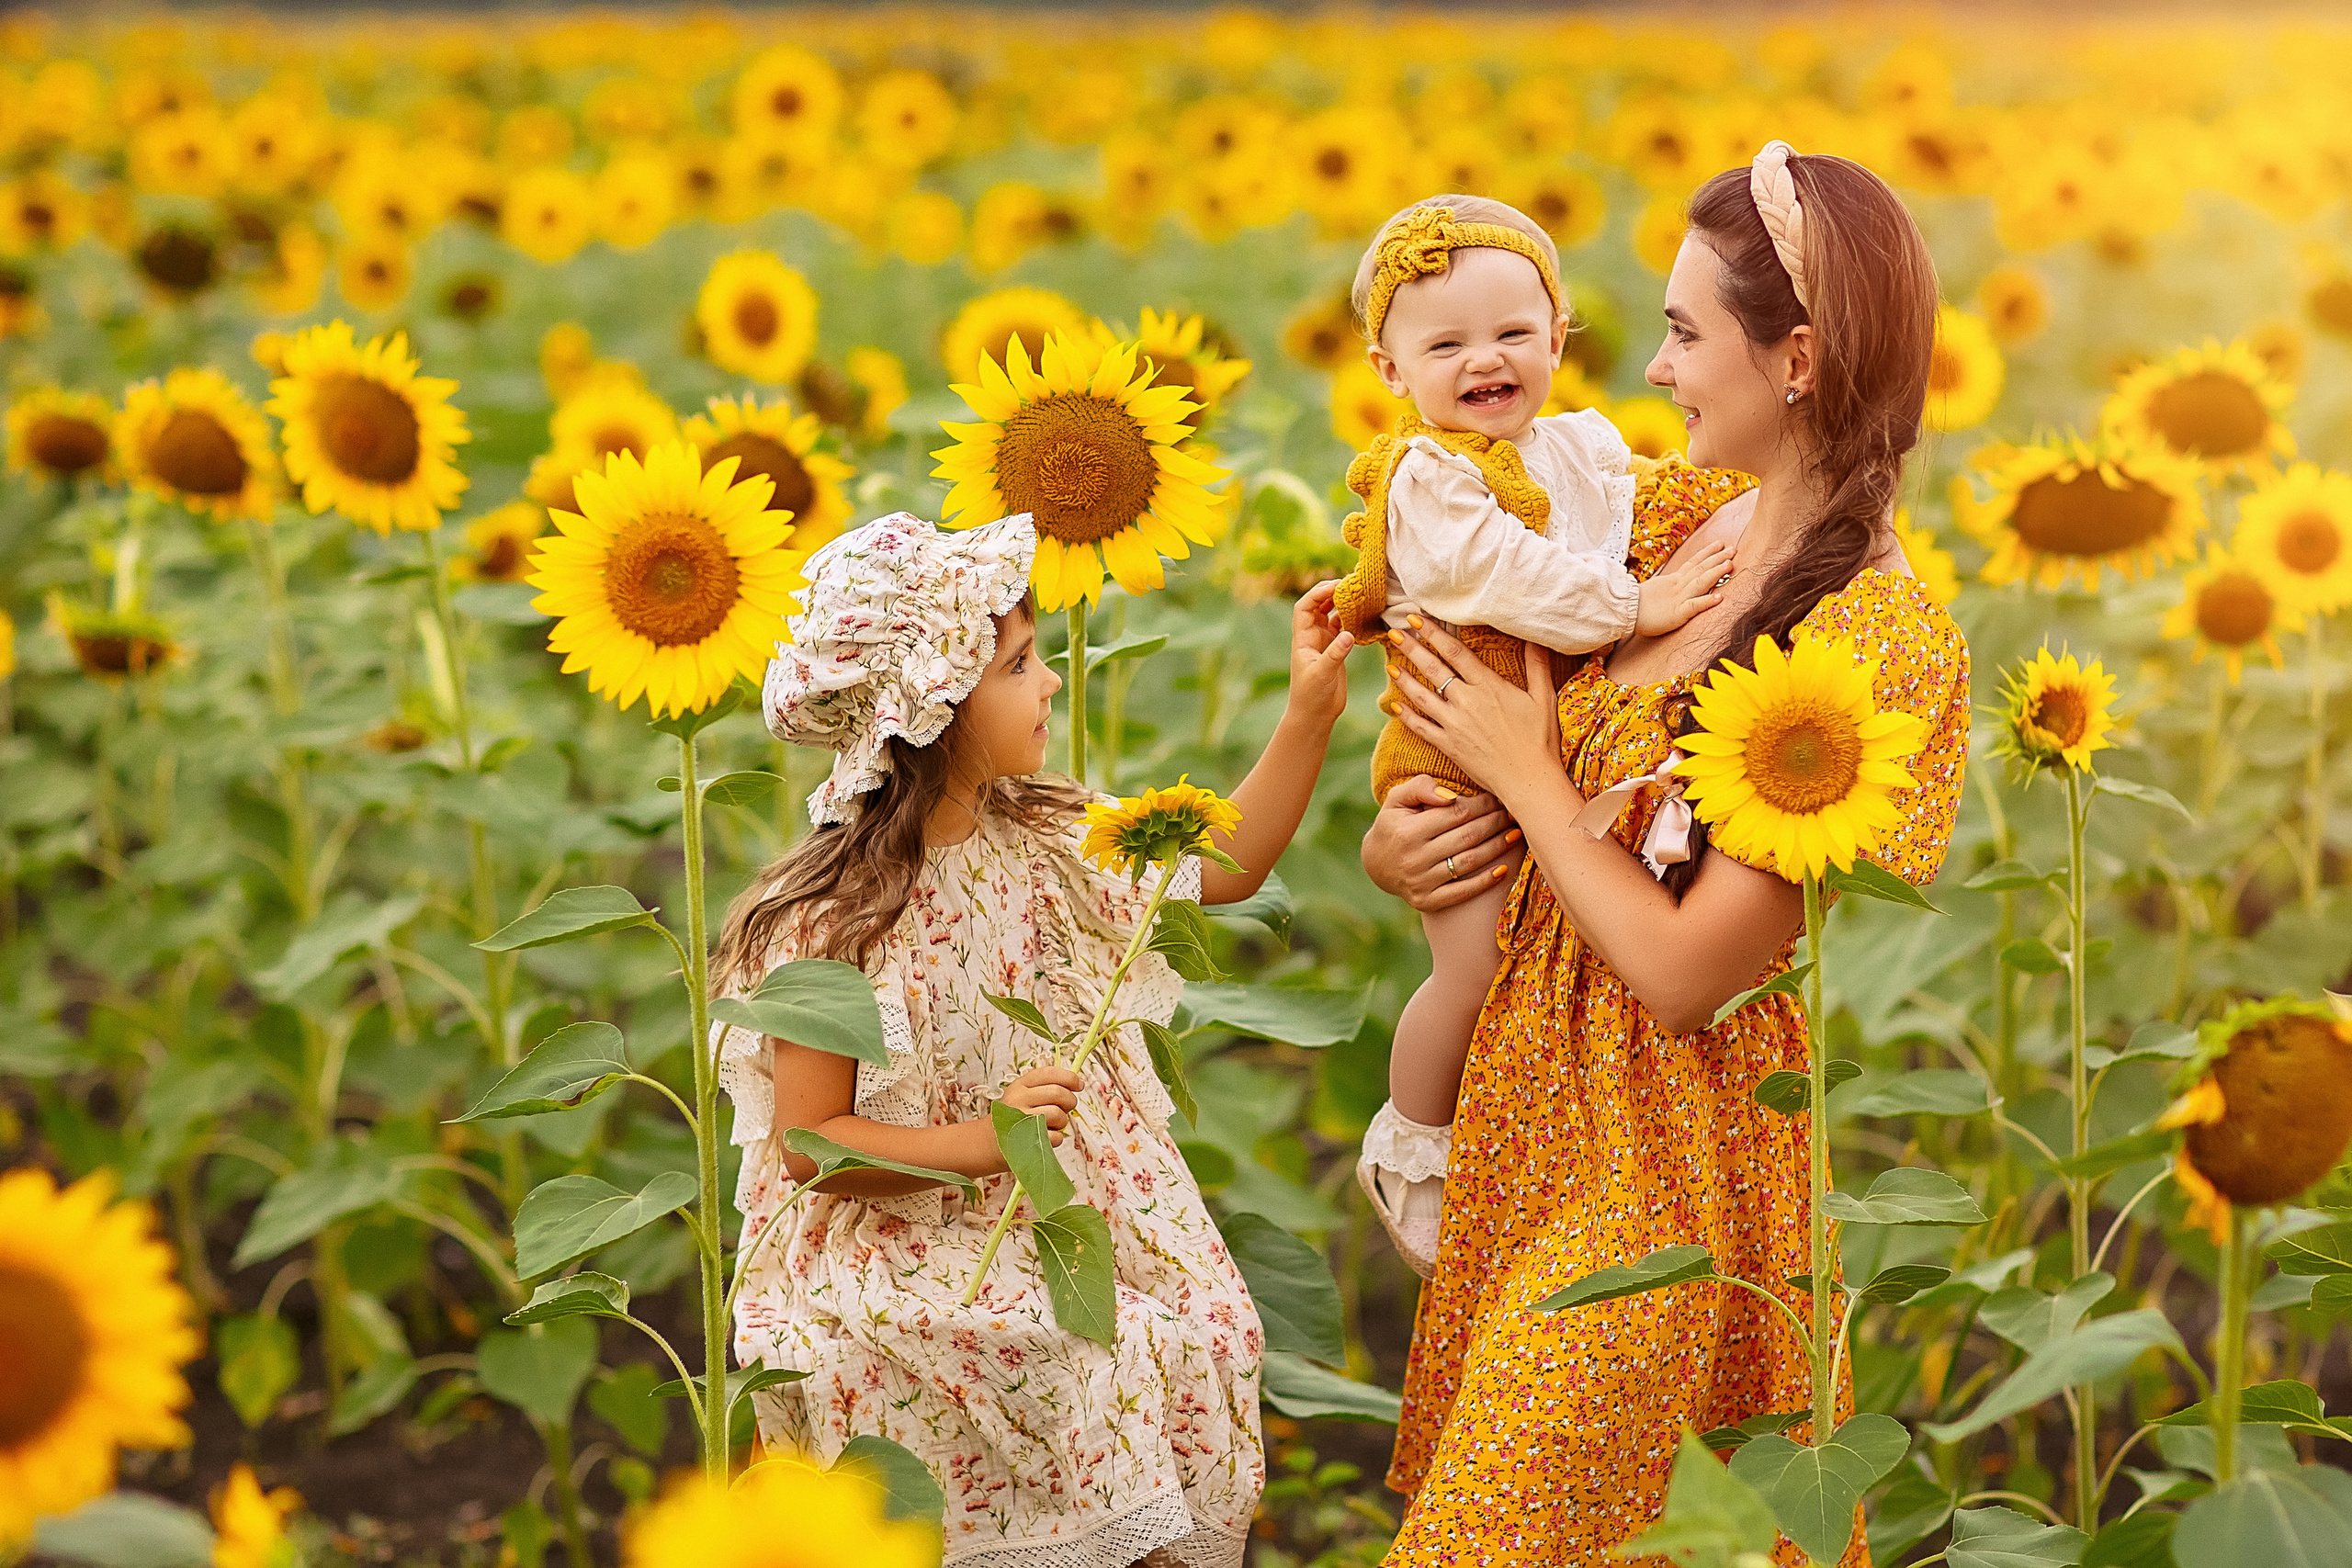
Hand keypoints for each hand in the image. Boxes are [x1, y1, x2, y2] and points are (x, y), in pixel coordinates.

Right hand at [1001, 1065, 1080, 1148]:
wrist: (991, 1141)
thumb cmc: (1014, 1115)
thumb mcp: (1024, 1093)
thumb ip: (1047, 1085)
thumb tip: (1078, 1083)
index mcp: (1020, 1085)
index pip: (1049, 1073)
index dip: (1069, 1078)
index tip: (1079, 1085)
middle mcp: (1018, 1099)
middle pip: (1057, 1093)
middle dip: (1069, 1101)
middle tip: (1066, 1107)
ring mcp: (1021, 1120)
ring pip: (1058, 1114)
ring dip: (1062, 1121)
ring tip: (1052, 1123)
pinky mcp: (1026, 1141)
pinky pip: (1056, 1136)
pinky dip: (1057, 1137)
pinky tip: (1047, 1136)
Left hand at [1283, 580, 1356, 728]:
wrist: (1315, 715)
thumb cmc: (1311, 697)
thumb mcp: (1322, 675)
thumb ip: (1335, 654)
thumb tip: (1349, 634)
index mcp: (1303, 639)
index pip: (1304, 607)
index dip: (1317, 593)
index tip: (1336, 586)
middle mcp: (1312, 636)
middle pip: (1318, 605)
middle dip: (1331, 591)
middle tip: (1351, 583)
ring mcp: (1324, 642)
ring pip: (1331, 613)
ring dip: (1342, 602)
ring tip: (1360, 593)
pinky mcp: (1336, 650)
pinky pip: (1343, 627)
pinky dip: (1352, 618)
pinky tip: (1365, 613)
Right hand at [1360, 774, 1522, 911]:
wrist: (1376, 864)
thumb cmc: (1394, 824)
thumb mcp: (1397, 799)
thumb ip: (1420, 787)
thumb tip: (1450, 795)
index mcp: (1407, 831)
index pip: (1456, 813)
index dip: (1481, 804)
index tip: (1497, 797)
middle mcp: (1414, 858)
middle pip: (1467, 837)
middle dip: (1494, 823)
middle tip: (1513, 813)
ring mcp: (1420, 882)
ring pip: (1469, 862)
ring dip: (1497, 848)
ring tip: (1514, 835)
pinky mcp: (1426, 901)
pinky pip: (1462, 892)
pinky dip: (1484, 882)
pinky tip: (1504, 870)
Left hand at [1390, 623, 1568, 820]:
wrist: (1529, 780)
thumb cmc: (1540, 740)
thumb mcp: (1544, 698)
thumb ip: (1537, 665)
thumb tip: (1537, 637)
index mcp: (1489, 686)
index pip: (1455, 652)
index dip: (1434, 633)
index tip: (1416, 619)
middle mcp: (1467, 701)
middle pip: (1433, 669)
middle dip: (1411, 648)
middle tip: (1394, 632)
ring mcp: (1454, 724)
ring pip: (1422, 696)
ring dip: (1404, 679)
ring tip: (1389, 665)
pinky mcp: (1448, 746)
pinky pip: (1421, 727)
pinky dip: (1406, 716)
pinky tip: (1393, 705)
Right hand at [1634, 537, 1733, 636]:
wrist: (1624, 613)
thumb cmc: (1636, 605)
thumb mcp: (1656, 591)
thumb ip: (1668, 586)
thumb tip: (1676, 582)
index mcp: (1672, 580)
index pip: (1693, 563)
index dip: (1707, 553)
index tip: (1720, 543)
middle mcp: (1678, 586)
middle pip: (1700, 569)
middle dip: (1717, 558)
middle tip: (1733, 549)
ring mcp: (1678, 599)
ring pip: (1700, 582)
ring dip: (1715, 573)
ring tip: (1730, 565)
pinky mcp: (1677, 614)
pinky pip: (1694, 606)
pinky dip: (1706, 601)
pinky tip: (1719, 598)